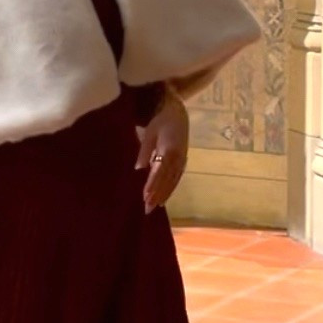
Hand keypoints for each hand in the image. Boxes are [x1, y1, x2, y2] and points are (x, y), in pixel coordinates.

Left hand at [136, 90, 188, 211]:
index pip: (159, 172)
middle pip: (167, 180)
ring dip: (164, 194)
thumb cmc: (160, 122)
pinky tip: (164, 197)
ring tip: (155, 207)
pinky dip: (170, 189)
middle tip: (148, 209)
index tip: (145, 197)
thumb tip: (138, 169)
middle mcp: (178, 158)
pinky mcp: (183, 161)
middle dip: (157, 195)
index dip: (152, 185)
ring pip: (173, 181)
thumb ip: (144, 151)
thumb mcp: (150, 133)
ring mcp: (182, 160)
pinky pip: (176, 178)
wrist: (178, 113)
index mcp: (169, 150)